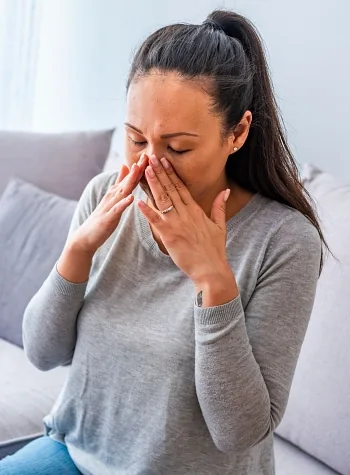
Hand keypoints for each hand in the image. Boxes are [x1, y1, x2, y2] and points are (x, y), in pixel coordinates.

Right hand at [70, 154, 147, 255]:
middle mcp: (112, 196)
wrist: (86, 236)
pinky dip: (124, 203)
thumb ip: (119, 183)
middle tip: (146, 155)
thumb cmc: (102, 218)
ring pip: (122, 191)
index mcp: (116, 193)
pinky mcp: (108, 218)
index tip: (149, 155)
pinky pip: (117, 209)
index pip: (129, 178)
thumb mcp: (113, 198)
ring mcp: (109, 206)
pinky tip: (131, 197)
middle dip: (137, 168)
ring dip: (130, 180)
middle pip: (127, 180)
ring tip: (138, 169)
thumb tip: (125, 166)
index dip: (139, 167)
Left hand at [138, 155, 237, 304]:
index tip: (164, 161)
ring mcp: (177, 224)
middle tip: (150, 158)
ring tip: (145, 170)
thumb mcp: (220, 226)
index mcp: (196, 210)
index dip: (171, 173)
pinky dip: (147, 210)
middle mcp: (186, 214)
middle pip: (170, 189)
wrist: (211, 269)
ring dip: (153, 184)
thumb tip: (225, 190)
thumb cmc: (215, 250)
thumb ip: (219, 206)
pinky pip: (156, 220)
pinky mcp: (169, 236)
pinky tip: (138, 201)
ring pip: (163, 200)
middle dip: (160, 172)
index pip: (182, 187)